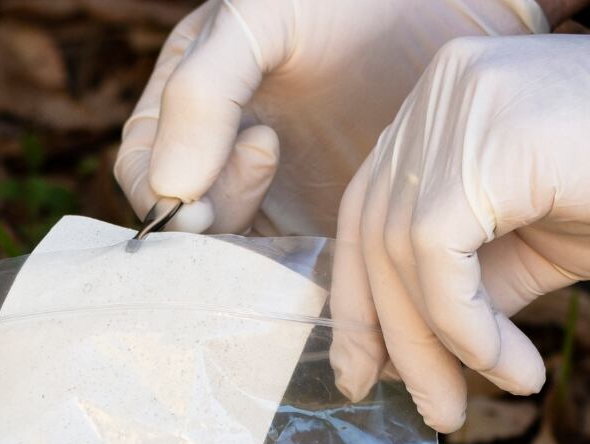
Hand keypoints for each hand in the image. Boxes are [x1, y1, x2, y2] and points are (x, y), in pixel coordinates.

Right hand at [114, 0, 554, 238]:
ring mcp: (271, 197)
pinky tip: (332, 226)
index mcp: (187, 104)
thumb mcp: (262, 19)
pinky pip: (288, 271)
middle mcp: (219, 155)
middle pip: (183, 224)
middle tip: (269, 154)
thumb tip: (169, 191)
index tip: (211, 182)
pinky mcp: (319, 228)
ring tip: (299, 174)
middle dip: (212, 212)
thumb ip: (203, 92)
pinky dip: (296, 269)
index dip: (165, 191)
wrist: (446, 15)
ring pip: (231, 255)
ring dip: (253, 245)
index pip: (143, 171)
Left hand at [330, 30, 589, 430]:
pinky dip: (467, 330)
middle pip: (375, 235)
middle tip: (432, 414)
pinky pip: (440, 258)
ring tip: (470, 405)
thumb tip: (409, 356)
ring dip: (435, 349)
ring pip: (401, 254)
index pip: (369, 211)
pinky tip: (513, 368)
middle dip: (393, 339)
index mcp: (437, 106)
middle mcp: (435, 94)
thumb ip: (466, 283)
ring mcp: (457, 109)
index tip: (368, 374)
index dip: (360, 300)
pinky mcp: (488, 144)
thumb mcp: (532, 245)